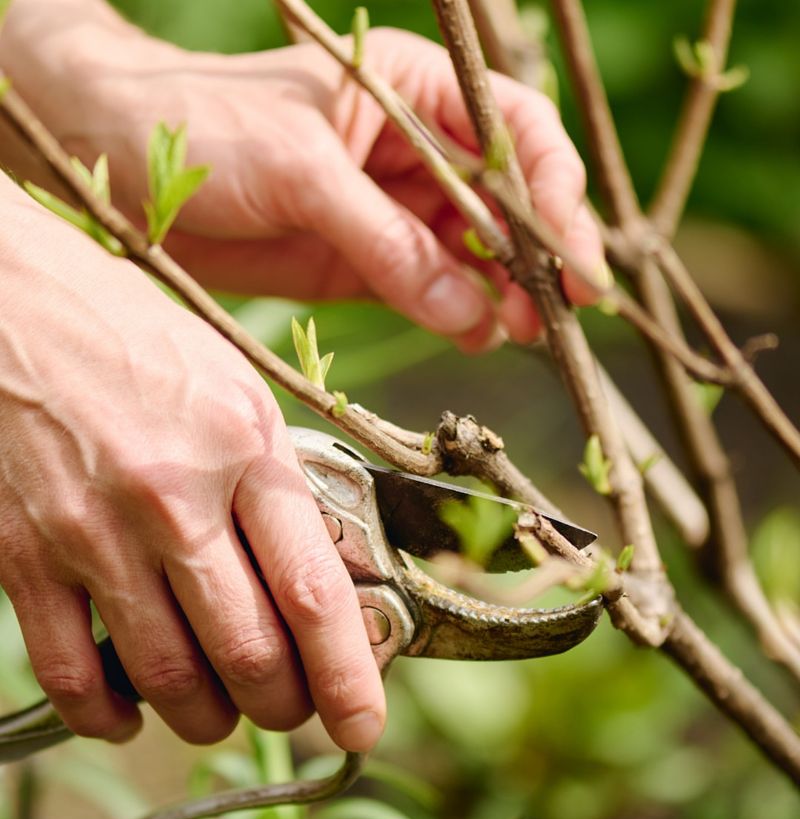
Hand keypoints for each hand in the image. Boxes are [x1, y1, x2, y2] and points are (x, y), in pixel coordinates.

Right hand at [0, 177, 384, 750]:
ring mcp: (90, 530)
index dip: (348, 678)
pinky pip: (72, 672)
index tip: (363, 727)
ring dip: (206, 718)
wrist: (5, 298)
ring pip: (168, 677)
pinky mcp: (19, 552)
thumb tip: (317, 579)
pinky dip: (109, 714)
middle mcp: (172, 496)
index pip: (314, 592)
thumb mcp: (233, 389)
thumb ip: (277, 484)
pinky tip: (130, 712)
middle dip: (282, 706)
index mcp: (243, 446)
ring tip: (219, 713)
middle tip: (289, 709)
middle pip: (248, 653)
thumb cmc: (131, 337)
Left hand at [12, 18, 604, 352]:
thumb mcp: (302, 171)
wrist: (120, 169)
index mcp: (413, 92)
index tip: (573, 259)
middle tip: (561, 311)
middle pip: (511, 203)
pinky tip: (480, 335)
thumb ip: (388, 242)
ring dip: (510, 294)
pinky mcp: (369, 267)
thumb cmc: (202, 130)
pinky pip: (434, 294)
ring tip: (525, 330)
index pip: (516, 135)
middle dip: (542, 254)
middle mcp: (418, 152)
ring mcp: (396, 214)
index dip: (554, 195)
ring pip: (479, 256)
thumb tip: (474, 312)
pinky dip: (463, 318)